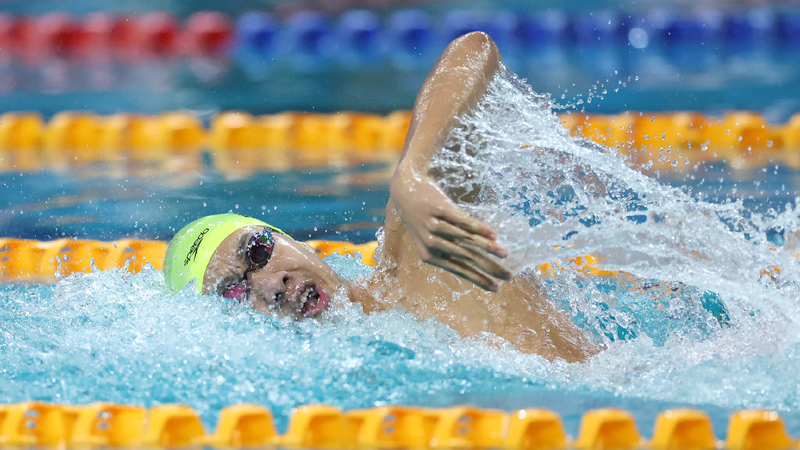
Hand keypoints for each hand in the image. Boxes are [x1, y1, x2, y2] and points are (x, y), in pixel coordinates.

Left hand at [390, 166, 511, 290]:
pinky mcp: (439, 208)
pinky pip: (462, 221)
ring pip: (466, 240)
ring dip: (488, 248)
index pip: (459, 270)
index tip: (496, 289)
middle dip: (489, 268)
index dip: (478, 280)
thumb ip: (447, 250)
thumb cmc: (420, 217)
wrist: (405, 189)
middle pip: (466, 258)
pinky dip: (479, 228)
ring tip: (505, 254)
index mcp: (429, 256)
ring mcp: (434, 226)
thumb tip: (477, 262)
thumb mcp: (428, 238)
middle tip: (508, 276)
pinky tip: (493, 235)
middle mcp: (431, 243)